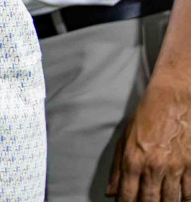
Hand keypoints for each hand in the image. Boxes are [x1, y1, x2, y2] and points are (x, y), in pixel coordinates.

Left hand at [109, 78, 190, 200]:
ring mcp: (175, 167)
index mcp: (133, 160)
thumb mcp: (124, 139)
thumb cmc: (146, 118)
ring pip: (171, 199)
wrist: (172, 100)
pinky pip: (190, 192)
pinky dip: (185, 199)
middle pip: (150, 201)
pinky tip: (181, 200)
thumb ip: (117, 168)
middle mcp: (153, 167)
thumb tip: (111, 192)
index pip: (128, 195)